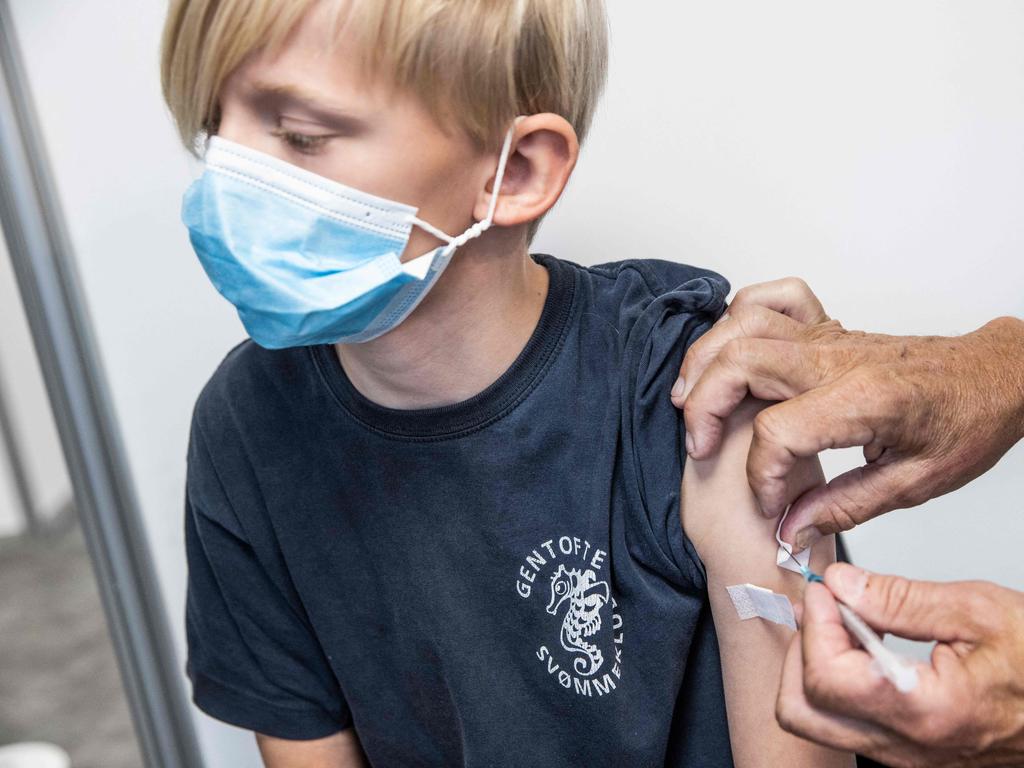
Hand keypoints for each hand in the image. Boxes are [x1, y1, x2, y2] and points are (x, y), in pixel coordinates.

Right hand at [672, 276, 1023, 548]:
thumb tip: (790, 529)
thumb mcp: (916, 483)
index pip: (778, 432)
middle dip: (703, 408)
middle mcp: (837, 358)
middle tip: (700, 447)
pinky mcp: (827, 327)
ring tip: (690, 401)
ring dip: (705, 361)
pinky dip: (736, 315)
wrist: (994, 376)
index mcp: (864, 400)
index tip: (771, 504)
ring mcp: (828, 336)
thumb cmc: (965, 423)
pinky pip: (771, 299)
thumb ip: (844, 507)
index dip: (760, 477)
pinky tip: (726, 347)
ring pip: (742, 325)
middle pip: (740, 363)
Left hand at [776, 563, 1023, 767]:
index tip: (827, 588)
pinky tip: (865, 647)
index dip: (816, 620)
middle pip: (800, 710)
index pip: (824, 676)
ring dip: (816, 665)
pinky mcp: (911, 753)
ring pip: (817, 721)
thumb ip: (899, 598)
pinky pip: (847, 724)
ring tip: (846, 623)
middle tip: (828, 608)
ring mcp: (907, 756)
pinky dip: (839, 683)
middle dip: (802, 649)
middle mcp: (909, 746)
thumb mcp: (978, 611)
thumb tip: (841, 584)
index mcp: (924, 711)